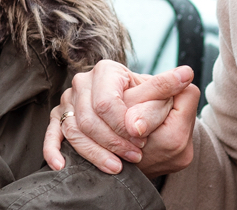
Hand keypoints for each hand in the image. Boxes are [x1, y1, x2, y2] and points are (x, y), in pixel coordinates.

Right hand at [43, 61, 192, 173]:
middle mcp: (84, 83)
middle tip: (136, 155)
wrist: (137, 124)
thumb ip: (169, 89)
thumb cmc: (150, 108)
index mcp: (108, 70)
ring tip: (119, 166)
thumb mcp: (163, 98)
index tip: (142, 139)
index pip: (107, 102)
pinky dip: (53, 150)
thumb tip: (185, 75)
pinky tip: (62, 165)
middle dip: (113, 141)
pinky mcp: (60, 120)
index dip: (123, 125)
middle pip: (89, 118)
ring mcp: (68, 102)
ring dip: (96, 153)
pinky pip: (51, 135)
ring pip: (74, 130)